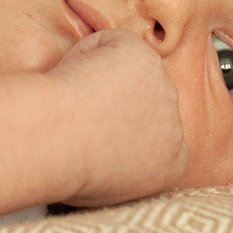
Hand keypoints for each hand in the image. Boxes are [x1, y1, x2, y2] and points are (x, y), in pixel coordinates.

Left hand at [44, 29, 186, 206]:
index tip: (102, 130)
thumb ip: (122, 168)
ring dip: (104, 77)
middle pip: (152, 101)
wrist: (57, 139)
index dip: (131, 128)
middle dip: (120, 101)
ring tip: (75, 100)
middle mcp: (175, 126)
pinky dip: (88, 52)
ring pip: (131, 70)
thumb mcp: (104, 188)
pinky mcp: (144, 58)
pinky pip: (111, 43)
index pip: (163, 141)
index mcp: (171, 166)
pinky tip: (74, 75)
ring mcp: (163, 87)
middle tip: (81, 112)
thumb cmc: (66, 167)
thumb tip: (107, 150)